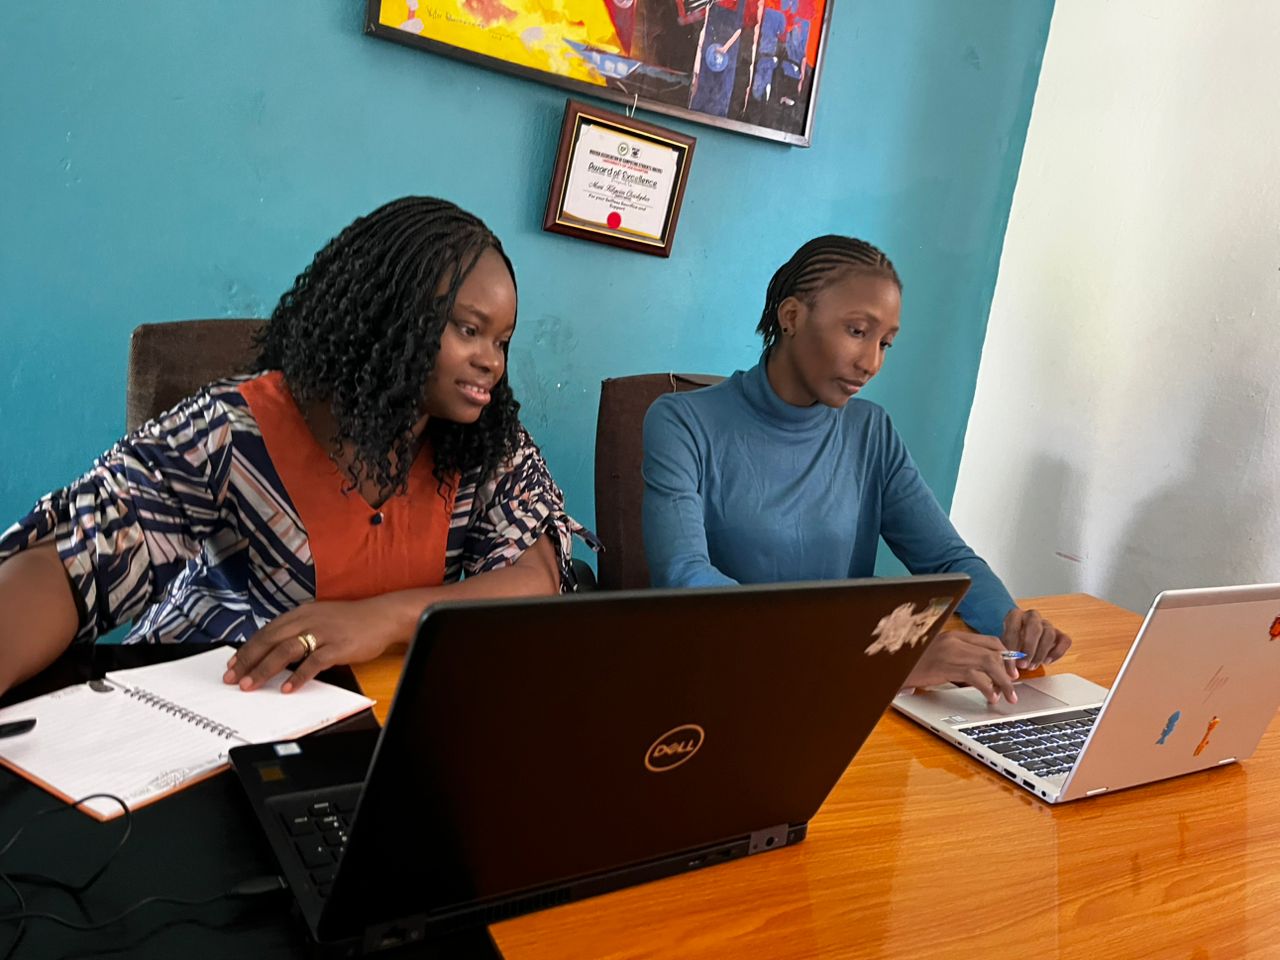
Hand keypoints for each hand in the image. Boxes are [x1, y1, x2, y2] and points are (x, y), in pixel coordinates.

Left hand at [223, 596, 409, 692]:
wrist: (382, 616)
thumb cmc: (352, 620)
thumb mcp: (320, 618)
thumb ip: (298, 630)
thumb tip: (276, 650)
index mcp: (300, 613)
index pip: (266, 632)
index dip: (246, 649)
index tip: (232, 664)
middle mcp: (307, 620)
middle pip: (269, 640)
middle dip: (247, 661)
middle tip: (232, 678)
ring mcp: (322, 633)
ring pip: (285, 651)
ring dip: (264, 669)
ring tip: (250, 685)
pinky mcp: (337, 646)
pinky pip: (313, 662)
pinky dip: (298, 676)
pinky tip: (287, 688)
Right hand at [906, 630, 1019, 704]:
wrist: (891, 665)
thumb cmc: (912, 663)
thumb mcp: (936, 654)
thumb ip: (956, 656)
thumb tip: (978, 670)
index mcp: (954, 635)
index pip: (990, 641)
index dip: (1005, 655)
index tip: (1012, 668)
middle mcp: (955, 640)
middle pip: (993, 651)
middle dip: (1008, 669)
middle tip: (1014, 683)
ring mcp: (951, 652)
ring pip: (990, 663)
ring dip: (1004, 681)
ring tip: (1009, 695)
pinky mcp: (947, 667)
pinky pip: (977, 677)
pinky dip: (988, 688)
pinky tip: (990, 697)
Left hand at [1002, 607, 1071, 669]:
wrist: (1022, 644)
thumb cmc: (1011, 645)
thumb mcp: (1004, 647)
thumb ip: (1006, 654)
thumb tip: (1010, 669)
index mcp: (1015, 615)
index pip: (1013, 627)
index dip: (1011, 647)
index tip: (1011, 664)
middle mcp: (1032, 616)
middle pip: (1034, 628)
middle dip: (1029, 649)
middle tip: (1023, 665)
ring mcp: (1047, 624)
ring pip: (1049, 634)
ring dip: (1040, 653)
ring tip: (1032, 666)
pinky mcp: (1060, 634)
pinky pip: (1064, 640)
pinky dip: (1057, 653)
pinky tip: (1047, 662)